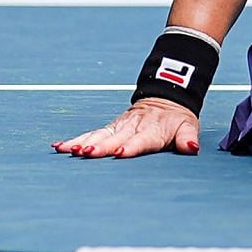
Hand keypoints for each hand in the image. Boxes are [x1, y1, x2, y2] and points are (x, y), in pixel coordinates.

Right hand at [53, 98, 199, 158]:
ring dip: (83, 143)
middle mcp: (132, 127)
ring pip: (98, 135)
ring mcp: (118, 127)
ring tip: (68, 150)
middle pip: (114, 138)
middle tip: (86, 154)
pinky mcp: (109, 128)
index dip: (131, 146)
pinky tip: (60, 146)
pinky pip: (91, 134)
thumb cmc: (176, 119)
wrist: (165, 98)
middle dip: (100, 146)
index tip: (120, 152)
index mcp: (152, 130)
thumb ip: (188, 138)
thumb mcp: (188, 126)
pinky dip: (75, 139)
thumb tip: (192, 148)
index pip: (141, 139)